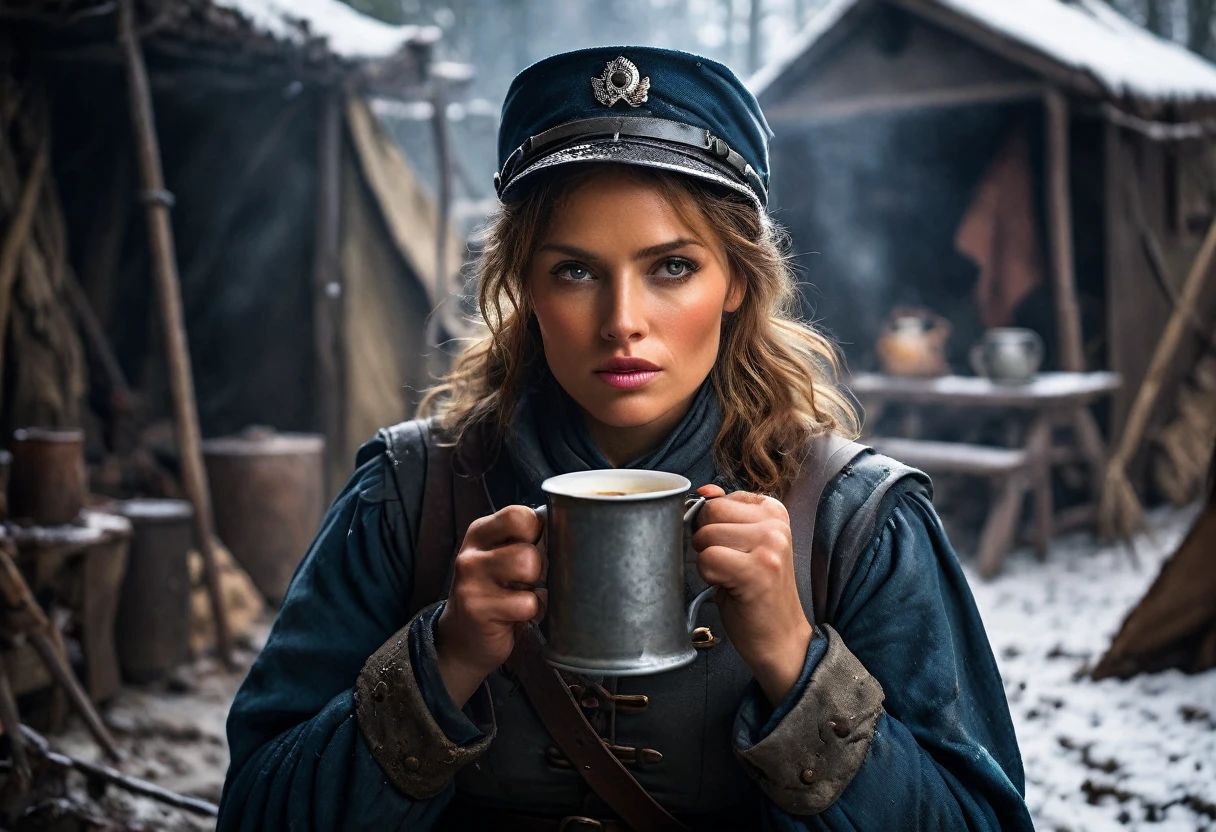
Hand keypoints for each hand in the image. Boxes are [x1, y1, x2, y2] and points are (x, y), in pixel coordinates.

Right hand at [434, 505, 545, 707]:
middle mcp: (471, 553)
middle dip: (541, 566)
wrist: (463, 639)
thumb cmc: (495, 594)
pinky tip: (522, 615)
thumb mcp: (502, 558)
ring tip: (526, 594)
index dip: (540, 531)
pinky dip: (534, 611)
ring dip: (536, 587)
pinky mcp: (478, 610)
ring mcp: (471, 582)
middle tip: (531, 580)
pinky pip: (527, 604)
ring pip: (528, 567)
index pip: (519, 515)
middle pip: (529, 546)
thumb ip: (525, 541)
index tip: (538, 548)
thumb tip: (569, 528)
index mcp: (481, 533)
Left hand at [691, 485, 812, 706]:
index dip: (711, 527)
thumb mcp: (744, 545)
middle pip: (709, 513)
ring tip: (731, 578)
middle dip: (705, 542)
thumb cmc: (757, 594)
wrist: (782, 640)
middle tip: (727, 566)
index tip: (731, 550)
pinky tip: (729, 588)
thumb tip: (704, 491)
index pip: (717, 499)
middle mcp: (776, 524)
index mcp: (774, 511)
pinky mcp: (758, 571)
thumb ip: (726, 516)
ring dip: (707, 562)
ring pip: (705, 536)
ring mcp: (770, 546)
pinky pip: (708, 560)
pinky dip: (708, 577)